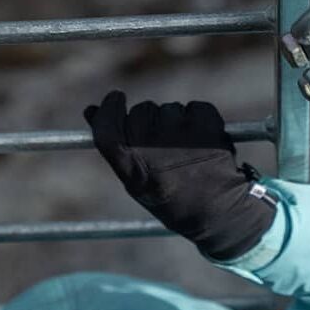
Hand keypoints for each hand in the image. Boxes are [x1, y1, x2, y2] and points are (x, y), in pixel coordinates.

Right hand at [84, 90, 274, 260]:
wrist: (218, 211)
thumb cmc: (170, 195)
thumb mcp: (135, 179)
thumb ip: (114, 146)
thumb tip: (91, 110)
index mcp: (131, 167)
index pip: (108, 127)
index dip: (109, 109)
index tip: (116, 98)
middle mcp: (152, 149)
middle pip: (140, 111)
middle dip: (149, 119)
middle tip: (163, 143)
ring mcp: (180, 136)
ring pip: (169, 108)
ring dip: (176, 122)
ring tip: (186, 150)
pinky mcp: (206, 126)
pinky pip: (195, 108)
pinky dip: (198, 119)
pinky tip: (202, 142)